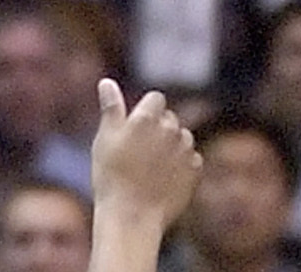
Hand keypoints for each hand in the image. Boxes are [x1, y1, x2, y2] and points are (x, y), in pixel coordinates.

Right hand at [91, 79, 201, 231]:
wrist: (132, 218)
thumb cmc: (111, 177)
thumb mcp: (105, 139)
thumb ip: (110, 107)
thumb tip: (107, 82)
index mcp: (147, 118)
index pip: (156, 98)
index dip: (146, 111)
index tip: (135, 129)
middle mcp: (170, 129)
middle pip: (169, 118)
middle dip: (159, 128)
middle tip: (140, 152)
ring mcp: (185, 150)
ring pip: (182, 137)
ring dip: (172, 145)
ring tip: (152, 167)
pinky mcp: (195, 170)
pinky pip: (191, 158)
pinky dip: (182, 165)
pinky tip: (165, 179)